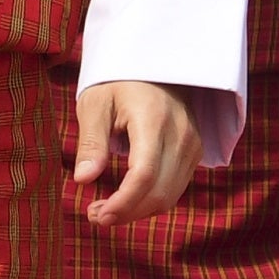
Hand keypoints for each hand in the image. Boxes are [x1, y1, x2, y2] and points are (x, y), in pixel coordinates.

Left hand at [73, 79, 204, 223]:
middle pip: (158, 192)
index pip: (143, 174)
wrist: (154, 63)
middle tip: (94, 216)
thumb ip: (92, 142)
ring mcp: (192, 144)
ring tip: (105, 210)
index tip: (97, 216)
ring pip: (169, 196)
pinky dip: (151, 201)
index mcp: (153, 120)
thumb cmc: (117, 81)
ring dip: (137, 211)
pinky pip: (175, 188)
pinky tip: (127, 200)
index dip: (122, 203)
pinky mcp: (195, 151)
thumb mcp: (95, 104)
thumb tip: (83, 179)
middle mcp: (180, 134)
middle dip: (126, 213)